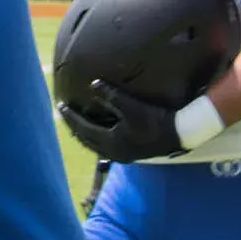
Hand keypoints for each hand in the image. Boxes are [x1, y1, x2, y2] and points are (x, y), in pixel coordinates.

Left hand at [58, 81, 185, 162]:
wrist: (180, 133)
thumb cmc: (155, 119)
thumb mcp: (131, 106)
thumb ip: (111, 95)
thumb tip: (93, 83)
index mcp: (111, 142)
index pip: (84, 129)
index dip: (71, 117)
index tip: (60, 106)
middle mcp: (114, 152)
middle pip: (86, 140)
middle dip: (74, 127)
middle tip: (64, 115)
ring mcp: (123, 155)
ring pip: (96, 146)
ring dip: (85, 134)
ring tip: (77, 123)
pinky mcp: (132, 154)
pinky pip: (105, 147)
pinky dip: (96, 138)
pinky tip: (98, 131)